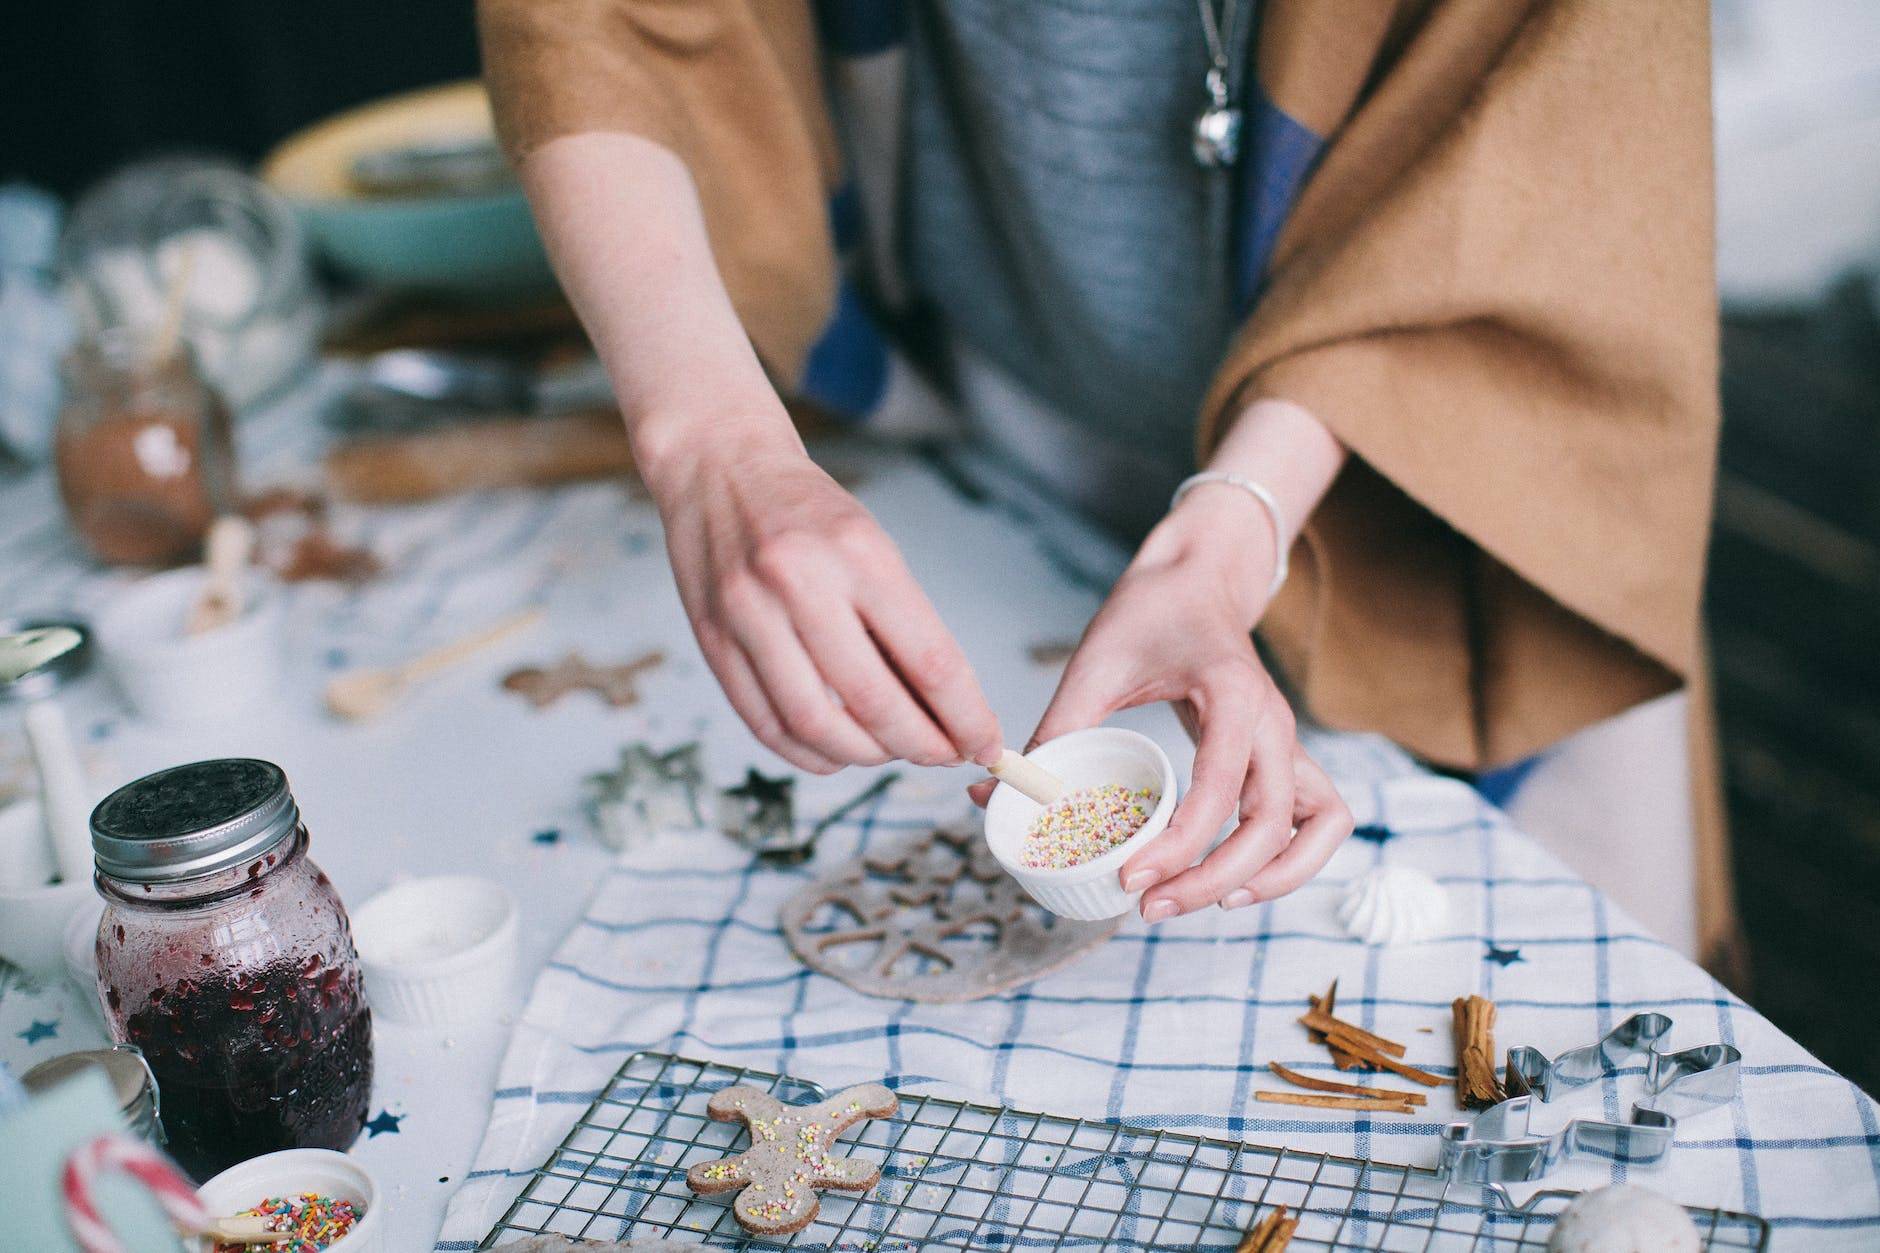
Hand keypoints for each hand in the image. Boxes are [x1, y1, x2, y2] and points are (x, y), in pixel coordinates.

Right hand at [649, 424, 1001, 773]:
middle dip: (921, 746)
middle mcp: (798, 583)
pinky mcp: (711, 641)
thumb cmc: (807, 510)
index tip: (985, 742)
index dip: (964, 717)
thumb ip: (901, 625)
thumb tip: (944, 712)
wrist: (718, 466)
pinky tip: (835, 752)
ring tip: (888, 751)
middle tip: (944, 755)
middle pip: (874, 703)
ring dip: (864, 756)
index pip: (929, 661)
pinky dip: (808, 753)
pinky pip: (766, 724)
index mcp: (857, 554)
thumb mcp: (870, 546)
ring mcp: (747, 615)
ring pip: (816, 725)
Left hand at [972, 489, 1351, 919]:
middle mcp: (1272, 721)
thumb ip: (1053, 732)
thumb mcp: (1095, 664)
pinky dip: (1295, 859)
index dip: (1177, 845)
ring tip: (1208, 904)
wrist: (1199, 579)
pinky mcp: (1286, 755)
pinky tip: (1241, 882)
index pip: (1219, 788)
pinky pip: (1320, 820)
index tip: (1128, 877)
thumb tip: (989, 793)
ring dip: (1273, 878)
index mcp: (1232, 693)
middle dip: (1214, 878)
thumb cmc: (1150, 613)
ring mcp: (1288, 740)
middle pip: (1272, 823)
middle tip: (1150, 906)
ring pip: (1317, 826)